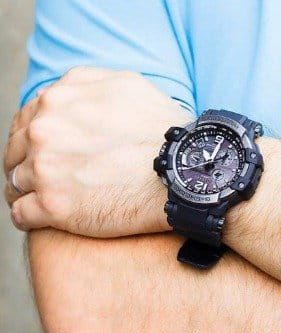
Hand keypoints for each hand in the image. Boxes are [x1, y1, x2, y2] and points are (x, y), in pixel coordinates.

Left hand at [4, 67, 191, 236]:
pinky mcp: (53, 207)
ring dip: (27, 191)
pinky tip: (40, 218)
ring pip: (16, 183)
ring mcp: (45, 170)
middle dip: (26, 163)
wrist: (180, 173)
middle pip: (15, 151)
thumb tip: (65, 92)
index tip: (46, 153)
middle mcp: (44, 132)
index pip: (26, 120)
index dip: (33, 139)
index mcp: (57, 101)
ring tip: (46, 199)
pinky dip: (27, 217)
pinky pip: (20, 214)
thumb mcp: (128, 85)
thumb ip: (86, 83)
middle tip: (45, 178)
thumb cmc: (162, 132)